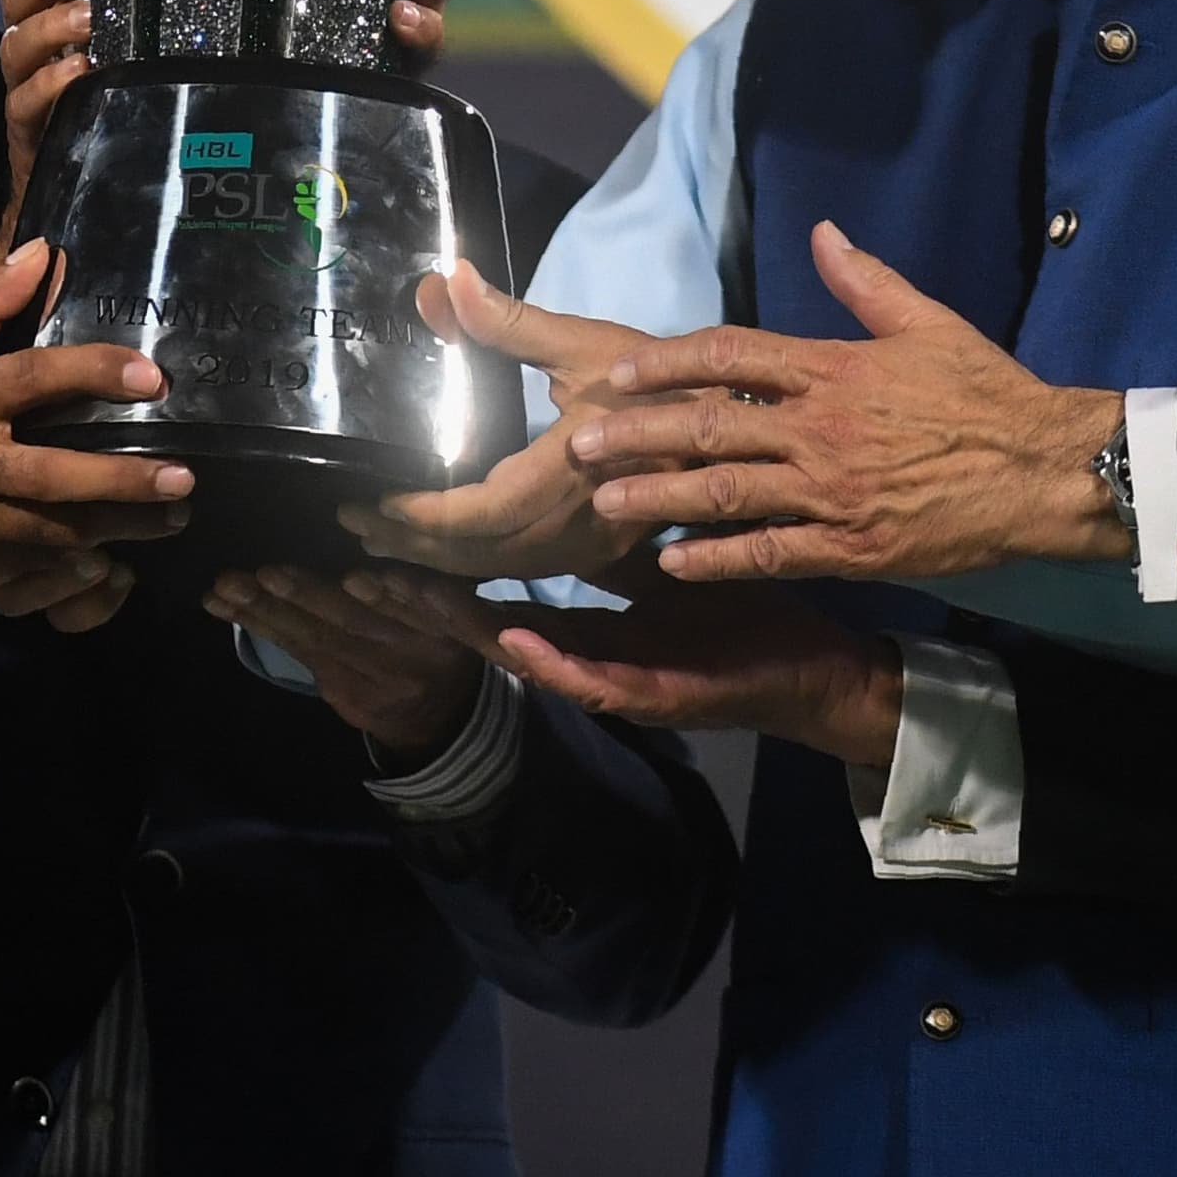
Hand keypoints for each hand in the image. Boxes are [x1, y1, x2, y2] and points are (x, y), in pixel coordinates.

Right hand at [0, 0, 94, 221]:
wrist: (77, 174)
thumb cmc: (110, 91)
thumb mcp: (129, 35)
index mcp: (51, 4)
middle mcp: (31, 35)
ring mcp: (25, 79)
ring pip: (19, 41)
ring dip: (55, 23)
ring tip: (93, 16)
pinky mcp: (28, 124)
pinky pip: (26, 99)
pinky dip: (51, 83)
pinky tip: (81, 71)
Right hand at [0, 240, 187, 630]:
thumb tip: (44, 253)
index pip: (32, 379)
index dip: (94, 374)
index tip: (153, 377)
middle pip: (54, 475)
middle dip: (124, 480)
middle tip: (184, 478)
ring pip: (54, 531)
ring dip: (119, 527)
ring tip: (173, 516)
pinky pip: (33, 568)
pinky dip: (77, 566)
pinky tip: (117, 555)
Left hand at [203, 564, 484, 756]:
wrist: (438, 719)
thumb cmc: (443, 639)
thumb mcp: (461, 613)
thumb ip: (433, 583)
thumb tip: (383, 528)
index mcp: (447, 632)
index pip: (417, 612)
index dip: (388, 597)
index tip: (353, 578)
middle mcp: (411, 661)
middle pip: (354, 627)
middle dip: (308, 598)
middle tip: (266, 574)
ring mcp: (372, 682)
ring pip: (315, 641)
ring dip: (266, 612)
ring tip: (226, 588)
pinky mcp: (342, 694)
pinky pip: (298, 655)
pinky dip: (260, 626)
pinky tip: (223, 607)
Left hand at [344, 261, 664, 580]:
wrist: (726, 422)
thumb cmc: (656, 380)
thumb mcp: (583, 342)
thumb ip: (506, 321)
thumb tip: (445, 281)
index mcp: (570, 473)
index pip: (478, 513)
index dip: (420, 516)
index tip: (369, 501)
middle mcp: (578, 525)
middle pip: (478, 552)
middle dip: (410, 543)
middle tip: (353, 523)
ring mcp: (590, 548)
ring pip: (497, 569)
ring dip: (437, 560)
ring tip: (383, 541)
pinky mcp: (597, 554)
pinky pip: (522, 569)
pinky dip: (475, 564)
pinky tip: (445, 551)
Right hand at [355, 560, 900, 768]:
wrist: (812, 674)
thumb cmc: (744, 618)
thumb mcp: (666, 565)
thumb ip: (614, 540)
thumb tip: (579, 478)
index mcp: (588, 622)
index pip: (501, 594)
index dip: (443, 568)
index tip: (387, 536)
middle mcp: (589, 653)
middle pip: (492, 626)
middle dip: (428, 600)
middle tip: (365, 569)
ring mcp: (617, 679)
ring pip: (526, 659)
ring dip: (469, 631)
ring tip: (412, 597)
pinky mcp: (656, 698)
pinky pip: (594, 683)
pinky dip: (551, 665)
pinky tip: (513, 642)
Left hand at [576, 221, 1129, 584]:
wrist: (1042, 468)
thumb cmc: (986, 392)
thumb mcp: (927, 321)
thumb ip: (864, 281)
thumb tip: (823, 235)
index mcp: (833, 367)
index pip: (729, 355)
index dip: (666, 362)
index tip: (617, 371)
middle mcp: (821, 427)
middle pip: (708, 425)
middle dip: (636, 433)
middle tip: (577, 442)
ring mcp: (832, 490)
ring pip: (725, 492)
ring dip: (658, 497)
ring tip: (603, 502)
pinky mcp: (851, 545)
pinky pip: (770, 552)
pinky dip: (718, 559)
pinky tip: (674, 564)